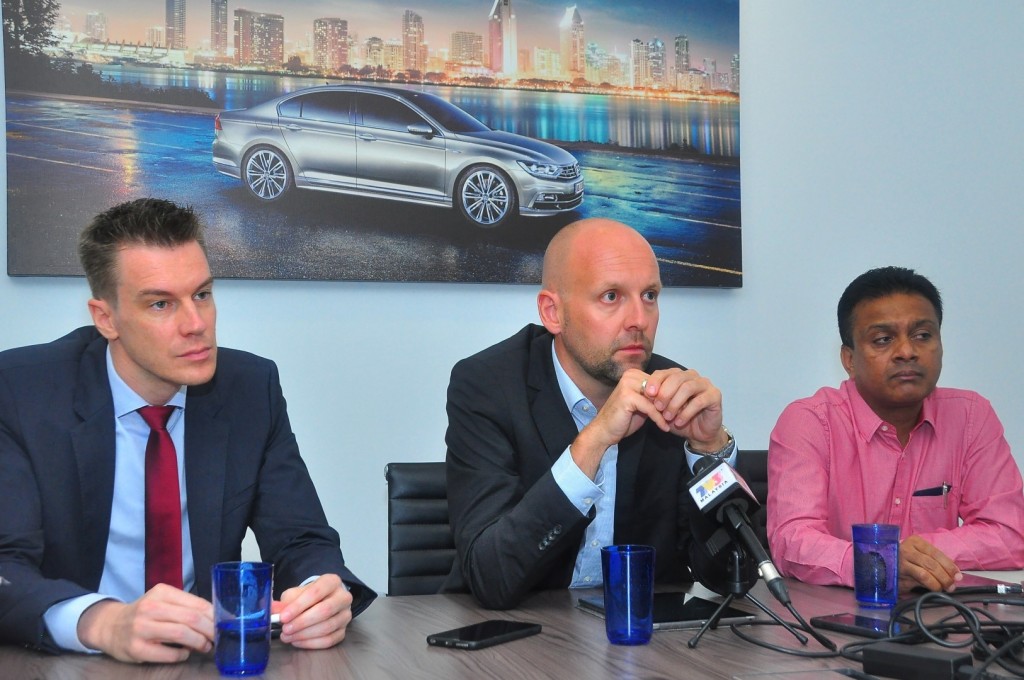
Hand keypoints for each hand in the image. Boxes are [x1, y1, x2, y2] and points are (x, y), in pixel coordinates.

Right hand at [77, 584, 213, 662]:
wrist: (110, 626)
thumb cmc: (143, 613)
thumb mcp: (162, 601)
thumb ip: (186, 606)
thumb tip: (216, 617)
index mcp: (161, 592)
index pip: (196, 604)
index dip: (213, 616)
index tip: (222, 624)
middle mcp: (150, 607)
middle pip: (191, 619)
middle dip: (209, 630)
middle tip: (216, 638)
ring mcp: (141, 628)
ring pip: (181, 634)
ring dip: (199, 642)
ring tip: (205, 646)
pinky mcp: (136, 648)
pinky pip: (168, 654)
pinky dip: (182, 655)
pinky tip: (184, 653)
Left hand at [272, 574, 352, 648]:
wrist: (322, 602)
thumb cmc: (308, 597)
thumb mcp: (295, 594)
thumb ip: (285, 602)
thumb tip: (273, 610)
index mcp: (331, 582)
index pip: (316, 592)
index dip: (298, 606)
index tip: (283, 617)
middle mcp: (343, 597)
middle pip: (325, 611)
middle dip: (302, 622)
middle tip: (285, 628)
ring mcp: (345, 615)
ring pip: (327, 627)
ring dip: (304, 634)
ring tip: (287, 636)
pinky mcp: (343, 631)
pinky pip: (329, 640)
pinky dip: (310, 643)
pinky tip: (297, 641)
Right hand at [571, 368, 670, 477]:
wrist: (604, 431)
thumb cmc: (624, 419)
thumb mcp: (643, 404)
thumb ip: (655, 397)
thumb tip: (679, 395)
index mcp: (634, 374)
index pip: (661, 380)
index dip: (672, 395)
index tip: (682, 409)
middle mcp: (630, 375)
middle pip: (660, 387)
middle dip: (671, 403)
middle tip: (680, 416)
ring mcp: (627, 384)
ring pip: (657, 397)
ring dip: (667, 411)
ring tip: (674, 422)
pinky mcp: (627, 396)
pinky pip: (650, 408)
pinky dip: (659, 419)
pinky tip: (665, 428)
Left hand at [641, 367, 725, 449]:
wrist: (699, 434)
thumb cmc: (680, 418)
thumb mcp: (664, 409)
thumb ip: (655, 400)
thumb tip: (643, 393)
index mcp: (679, 376)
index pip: (664, 372)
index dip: (655, 381)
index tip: (647, 393)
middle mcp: (693, 377)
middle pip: (676, 377)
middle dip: (665, 393)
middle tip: (657, 407)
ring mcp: (705, 385)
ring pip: (688, 388)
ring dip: (675, 403)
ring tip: (667, 416)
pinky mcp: (715, 396)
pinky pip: (699, 401)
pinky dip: (686, 413)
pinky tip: (679, 422)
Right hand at [897, 535, 961, 592]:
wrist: (881, 565)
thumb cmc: (904, 561)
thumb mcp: (918, 555)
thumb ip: (933, 561)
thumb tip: (954, 575)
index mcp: (915, 542)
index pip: (937, 553)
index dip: (949, 566)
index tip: (958, 576)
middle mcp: (907, 549)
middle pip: (932, 563)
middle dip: (946, 576)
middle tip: (951, 586)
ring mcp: (901, 561)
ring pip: (926, 572)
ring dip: (938, 582)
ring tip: (944, 588)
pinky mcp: (898, 573)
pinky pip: (918, 579)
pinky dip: (930, 585)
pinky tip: (933, 589)